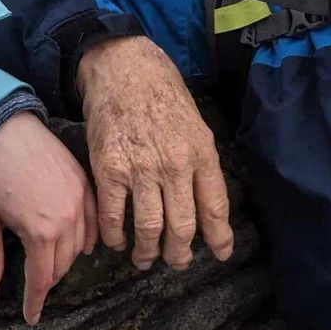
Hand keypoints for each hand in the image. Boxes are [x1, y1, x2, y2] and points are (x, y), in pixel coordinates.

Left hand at [0, 111, 96, 324]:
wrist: (6, 130)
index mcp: (41, 231)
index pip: (42, 278)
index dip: (35, 300)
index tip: (31, 315)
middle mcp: (66, 219)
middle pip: (63, 264)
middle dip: (48, 279)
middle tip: (36, 286)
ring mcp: (79, 199)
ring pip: (80, 244)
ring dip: (66, 259)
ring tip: (52, 265)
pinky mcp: (85, 183)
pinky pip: (94, 219)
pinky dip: (88, 236)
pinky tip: (82, 244)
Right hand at [77, 36, 232, 270]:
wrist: (125, 68)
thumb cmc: (162, 93)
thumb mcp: (195, 124)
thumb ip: (199, 162)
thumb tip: (202, 200)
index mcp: (201, 153)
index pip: (215, 207)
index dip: (219, 237)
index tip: (220, 252)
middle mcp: (175, 165)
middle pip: (182, 227)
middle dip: (180, 253)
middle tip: (177, 261)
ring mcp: (141, 169)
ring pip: (150, 228)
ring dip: (148, 252)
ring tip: (146, 259)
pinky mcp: (109, 169)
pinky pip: (113, 215)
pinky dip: (115, 236)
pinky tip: (118, 241)